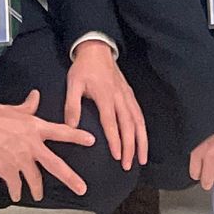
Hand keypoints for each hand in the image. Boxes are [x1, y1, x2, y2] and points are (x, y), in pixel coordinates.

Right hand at [0, 89, 93, 202]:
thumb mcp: (15, 108)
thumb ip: (29, 105)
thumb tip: (36, 95)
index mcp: (36, 128)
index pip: (61, 132)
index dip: (77, 136)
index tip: (92, 141)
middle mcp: (32, 146)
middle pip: (55, 164)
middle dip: (70, 178)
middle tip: (82, 189)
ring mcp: (20, 160)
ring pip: (35, 180)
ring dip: (37, 190)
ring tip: (38, 196)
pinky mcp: (7, 171)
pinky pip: (15, 186)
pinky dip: (16, 192)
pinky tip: (16, 195)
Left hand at [63, 39, 147, 167]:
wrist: (97, 48)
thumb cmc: (83, 68)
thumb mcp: (73, 83)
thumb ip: (72, 105)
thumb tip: (70, 127)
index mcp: (105, 96)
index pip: (112, 122)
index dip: (115, 140)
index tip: (117, 157)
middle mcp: (119, 97)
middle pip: (129, 125)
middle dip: (130, 147)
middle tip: (128, 165)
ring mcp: (127, 96)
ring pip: (138, 121)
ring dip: (141, 141)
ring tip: (141, 159)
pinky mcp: (130, 94)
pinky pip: (139, 114)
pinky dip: (143, 129)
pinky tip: (143, 140)